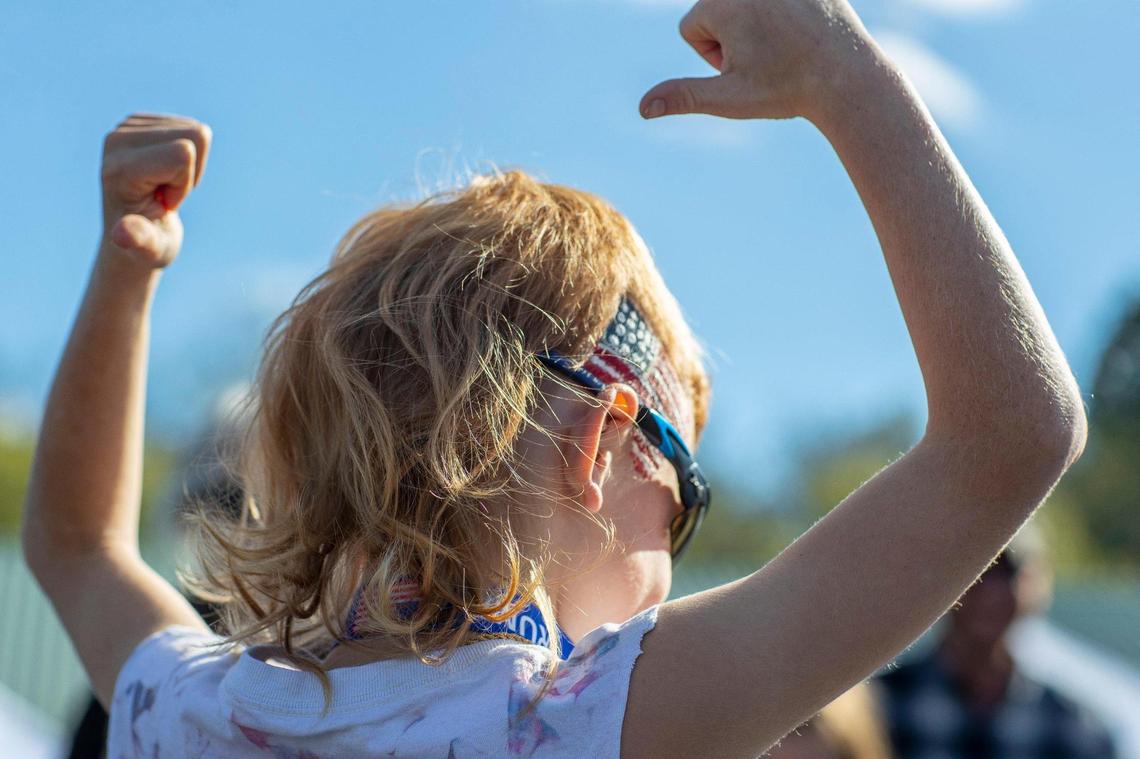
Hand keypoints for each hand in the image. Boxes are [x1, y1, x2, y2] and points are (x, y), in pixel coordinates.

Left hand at [100, 114, 211, 267]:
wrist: (134, 233)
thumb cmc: (149, 245)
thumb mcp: (149, 249)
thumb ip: (140, 240)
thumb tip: (122, 234)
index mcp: (119, 168)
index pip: (183, 153)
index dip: (185, 184)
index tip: (163, 204)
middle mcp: (117, 139)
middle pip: (194, 135)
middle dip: (190, 171)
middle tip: (166, 194)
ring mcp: (126, 126)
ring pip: (196, 130)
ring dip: (190, 165)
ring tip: (164, 186)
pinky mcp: (139, 121)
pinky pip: (191, 127)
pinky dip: (187, 155)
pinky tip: (165, 174)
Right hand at [640, 0, 877, 121]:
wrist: (847, 77)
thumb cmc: (786, 89)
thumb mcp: (729, 98)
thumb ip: (683, 96)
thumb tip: (643, 108)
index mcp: (720, 3)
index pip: (690, 29)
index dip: (713, 58)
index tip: (748, 67)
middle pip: (716, 13)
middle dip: (734, 38)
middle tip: (769, 58)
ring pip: (746, 6)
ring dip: (757, 27)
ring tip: (787, 46)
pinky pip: (775, 1)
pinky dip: (785, 14)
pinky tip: (804, 32)